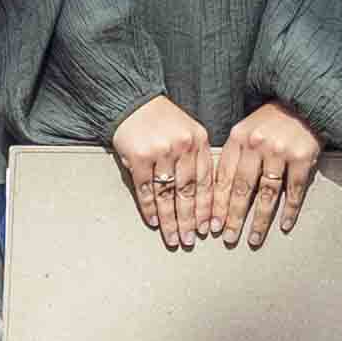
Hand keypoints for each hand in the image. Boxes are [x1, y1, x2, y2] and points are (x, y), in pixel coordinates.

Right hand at [110, 95, 217, 251]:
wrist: (133, 101)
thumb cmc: (161, 119)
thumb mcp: (188, 131)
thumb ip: (196, 158)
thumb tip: (202, 197)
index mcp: (199, 141)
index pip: (206, 181)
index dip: (207, 208)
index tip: (208, 227)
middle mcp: (183, 146)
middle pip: (188, 192)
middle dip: (190, 220)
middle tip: (191, 239)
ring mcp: (161, 152)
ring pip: (168, 194)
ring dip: (171, 220)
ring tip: (173, 237)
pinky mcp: (139, 157)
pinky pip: (146, 190)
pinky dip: (150, 208)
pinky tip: (154, 221)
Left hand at [215, 102, 326, 250]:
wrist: (304, 102)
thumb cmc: (272, 120)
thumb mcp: (246, 130)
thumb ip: (234, 156)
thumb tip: (219, 192)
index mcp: (239, 138)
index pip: (224, 177)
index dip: (217, 204)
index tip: (213, 224)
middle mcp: (258, 144)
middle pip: (243, 189)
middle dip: (234, 217)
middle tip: (229, 237)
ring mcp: (281, 152)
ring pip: (268, 194)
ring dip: (260, 220)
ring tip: (254, 237)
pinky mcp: (303, 158)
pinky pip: (295, 191)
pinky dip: (290, 210)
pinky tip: (284, 223)